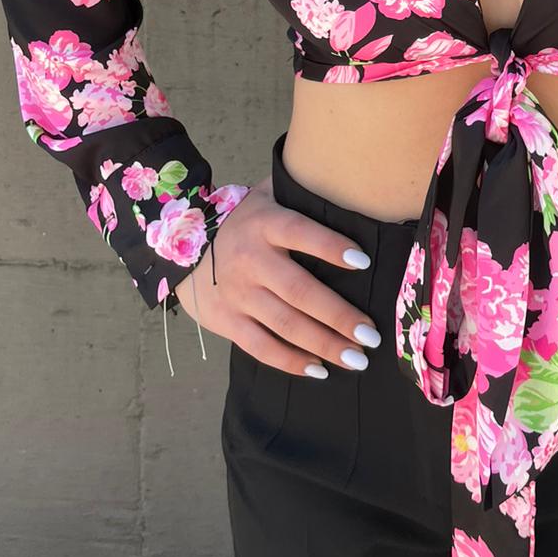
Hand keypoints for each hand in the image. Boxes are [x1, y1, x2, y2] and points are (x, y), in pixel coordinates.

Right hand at [171, 177, 383, 378]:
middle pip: (299, 291)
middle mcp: (251, 259)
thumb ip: (302, 192)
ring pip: (284, 324)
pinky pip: (260, 346)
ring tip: (356, 359)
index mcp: (266, 223)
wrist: (186, 246)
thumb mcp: (270, 194)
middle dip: (338, 316)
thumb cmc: (248, 219)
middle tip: (371, 335)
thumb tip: (352, 187)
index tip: (364, 261)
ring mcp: (237, 293)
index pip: (300, 232)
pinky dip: (290, 361)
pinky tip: (319, 370)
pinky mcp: (226, 320)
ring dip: (323, 344)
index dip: (330, 246)